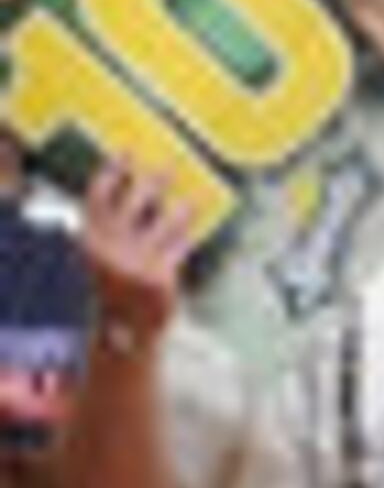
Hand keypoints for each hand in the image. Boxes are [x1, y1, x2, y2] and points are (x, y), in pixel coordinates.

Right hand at [75, 150, 217, 347]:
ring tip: (189, 204)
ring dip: (182, 209)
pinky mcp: (159, 276)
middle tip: (168, 169)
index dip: (112, 171)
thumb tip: (135, 183)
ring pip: (170, 218)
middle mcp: (110, 248)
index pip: (98, 196)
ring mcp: (135, 262)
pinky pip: (181, 245)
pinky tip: (188, 236)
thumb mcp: (98, 256)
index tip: (126, 152)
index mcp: (90, 240)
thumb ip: (109, 227)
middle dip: (156, 181)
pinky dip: (185, 239)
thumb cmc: (109, 289)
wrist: (117, 334)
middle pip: (139, 198)